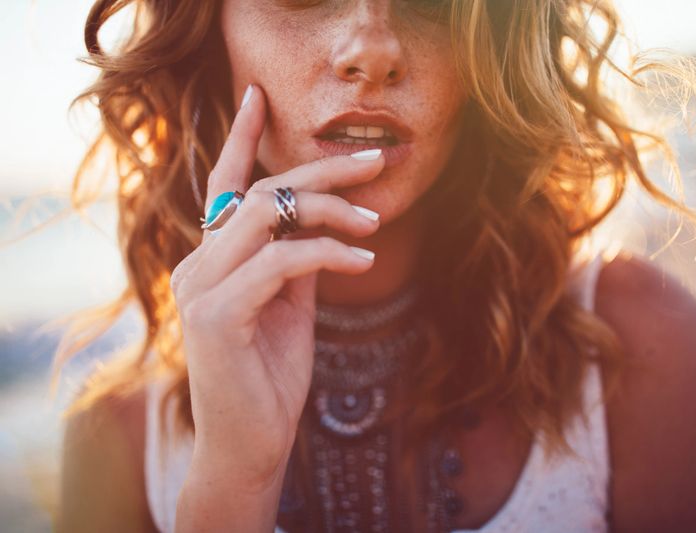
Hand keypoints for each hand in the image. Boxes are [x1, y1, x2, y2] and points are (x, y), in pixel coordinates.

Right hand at [169, 84, 384, 488]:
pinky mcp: (216, 314)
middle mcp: (196, 265)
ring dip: (331, 210)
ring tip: (377, 219)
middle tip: (375, 159)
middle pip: (260, 193)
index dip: (241, 138)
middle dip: (322, 171)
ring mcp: (200, 288)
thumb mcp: (289, 306)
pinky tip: (363, 258)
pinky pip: (281, 262)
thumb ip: (294, 260)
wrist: (249, 443)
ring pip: (268, 217)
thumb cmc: (270, 375)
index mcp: (212, 260)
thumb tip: (322, 221)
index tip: (256, 94)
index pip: (224, 186)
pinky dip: (328, 252)